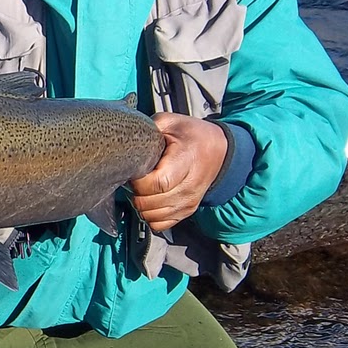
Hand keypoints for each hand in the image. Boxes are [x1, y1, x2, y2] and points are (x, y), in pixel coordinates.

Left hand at [128, 113, 227, 231]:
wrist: (218, 152)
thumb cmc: (193, 136)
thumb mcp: (172, 122)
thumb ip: (150, 128)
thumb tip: (129, 136)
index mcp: (185, 161)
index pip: (157, 183)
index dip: (138, 180)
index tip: (134, 171)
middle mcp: (189, 187)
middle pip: (150, 203)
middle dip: (135, 192)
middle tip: (136, 178)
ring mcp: (188, 202)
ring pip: (151, 216)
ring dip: (140, 204)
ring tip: (143, 187)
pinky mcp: (186, 212)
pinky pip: (159, 225)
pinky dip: (149, 216)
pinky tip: (150, 199)